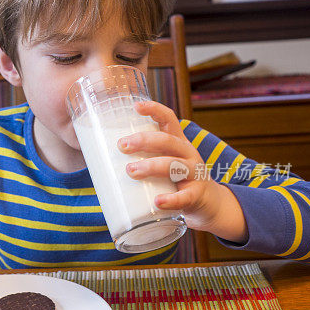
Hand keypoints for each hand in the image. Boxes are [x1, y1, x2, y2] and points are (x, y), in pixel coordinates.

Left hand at [117, 101, 247, 242]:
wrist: (209, 203)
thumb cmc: (176, 180)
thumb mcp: (165, 162)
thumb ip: (142, 158)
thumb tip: (100, 160)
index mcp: (178, 142)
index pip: (169, 119)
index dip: (154, 110)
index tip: (135, 106)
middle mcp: (188, 154)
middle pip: (167, 141)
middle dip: (143, 141)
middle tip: (122, 145)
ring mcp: (194, 174)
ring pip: (174, 165)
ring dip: (151, 166)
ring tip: (131, 171)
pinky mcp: (196, 195)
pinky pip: (184, 197)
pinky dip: (171, 200)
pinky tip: (158, 202)